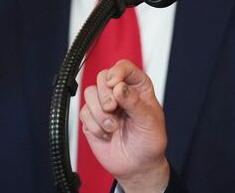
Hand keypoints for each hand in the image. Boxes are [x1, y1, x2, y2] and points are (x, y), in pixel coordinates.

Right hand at [80, 59, 169, 192]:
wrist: (138, 166)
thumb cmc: (150, 142)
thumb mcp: (149, 121)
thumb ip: (134, 102)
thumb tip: (119, 87)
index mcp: (138, 87)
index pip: (124, 67)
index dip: (117, 72)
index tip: (114, 84)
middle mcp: (120, 93)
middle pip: (102, 77)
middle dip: (104, 94)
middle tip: (112, 109)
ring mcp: (104, 105)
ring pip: (90, 93)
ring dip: (99, 112)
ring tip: (112, 127)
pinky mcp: (92, 120)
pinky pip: (84, 113)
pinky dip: (94, 125)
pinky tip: (106, 134)